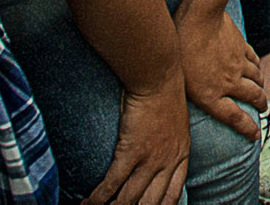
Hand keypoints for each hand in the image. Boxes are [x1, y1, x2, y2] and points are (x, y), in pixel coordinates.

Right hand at [83, 80, 188, 204]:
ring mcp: (150, 159)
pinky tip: (88, 204)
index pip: (173, 192)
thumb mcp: (177, 121)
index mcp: (181, 153)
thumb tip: (160, 147)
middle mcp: (168, 161)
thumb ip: (171, 140)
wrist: (158, 76)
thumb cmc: (165, 92)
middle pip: (152, 202)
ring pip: (130, 198)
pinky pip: (113, 183)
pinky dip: (99, 198)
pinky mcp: (131, 151)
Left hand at [174, 3, 263, 139]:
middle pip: (252, 97)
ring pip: (256, 79)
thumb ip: (188, 94)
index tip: (255, 135)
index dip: (247, 128)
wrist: (198, 19)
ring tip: (261, 90)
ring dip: (260, 86)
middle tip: (263, 108)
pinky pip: (253, 60)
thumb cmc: (180, 47)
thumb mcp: (178, 80)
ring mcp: (237, 65)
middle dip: (260, 104)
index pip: (235, 118)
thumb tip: (181, 106)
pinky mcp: (241, 47)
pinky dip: (257, 67)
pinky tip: (256, 67)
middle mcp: (228, 82)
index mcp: (210, 95)